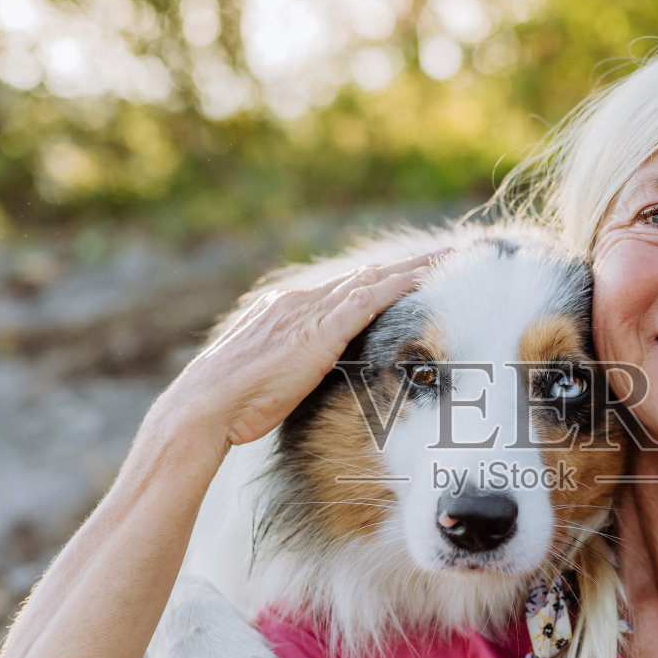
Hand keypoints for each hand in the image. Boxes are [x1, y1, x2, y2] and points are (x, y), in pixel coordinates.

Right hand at [158, 248, 444, 448]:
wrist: (207, 406)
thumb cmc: (232, 403)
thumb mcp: (268, 377)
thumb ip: (292, 367)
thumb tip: (307, 380)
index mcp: (286, 309)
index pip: (345, 286)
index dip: (381, 277)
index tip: (411, 271)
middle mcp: (300, 302)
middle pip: (366, 275)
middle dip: (408, 264)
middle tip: (447, 252)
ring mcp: (309, 313)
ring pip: (374, 280)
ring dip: (415, 267)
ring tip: (450, 257)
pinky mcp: (319, 332)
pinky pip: (368, 301)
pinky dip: (399, 287)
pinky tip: (426, 280)